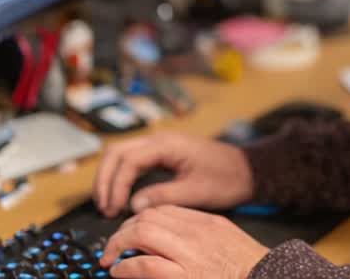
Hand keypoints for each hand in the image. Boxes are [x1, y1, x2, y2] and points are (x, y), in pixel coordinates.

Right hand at [93, 132, 254, 216]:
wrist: (246, 169)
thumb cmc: (226, 178)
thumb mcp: (196, 191)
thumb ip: (163, 196)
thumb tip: (134, 205)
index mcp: (167, 145)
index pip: (128, 160)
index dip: (116, 186)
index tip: (114, 209)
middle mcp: (159, 140)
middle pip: (116, 152)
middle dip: (105, 179)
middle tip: (103, 207)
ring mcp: (159, 145)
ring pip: (121, 155)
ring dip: (110, 177)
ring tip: (107, 205)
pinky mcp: (161, 153)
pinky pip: (132, 161)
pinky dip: (121, 177)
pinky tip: (120, 196)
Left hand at [100, 206, 268, 278]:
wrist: (270, 278)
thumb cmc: (251, 268)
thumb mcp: (227, 241)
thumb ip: (203, 237)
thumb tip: (172, 242)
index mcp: (208, 223)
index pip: (164, 211)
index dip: (141, 220)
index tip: (131, 233)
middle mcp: (197, 234)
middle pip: (149, 217)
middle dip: (124, 230)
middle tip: (114, 246)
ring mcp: (190, 254)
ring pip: (142, 234)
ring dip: (118, 244)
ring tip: (111, 258)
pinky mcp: (184, 276)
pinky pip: (144, 265)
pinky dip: (125, 267)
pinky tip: (119, 271)